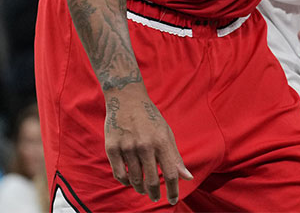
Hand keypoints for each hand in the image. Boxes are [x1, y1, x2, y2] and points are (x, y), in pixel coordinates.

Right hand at [104, 87, 192, 202]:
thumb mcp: (166, 133)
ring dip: (141, 189)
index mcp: (161, 141)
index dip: (173, 190)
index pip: (171, 173)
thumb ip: (175, 157)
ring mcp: (127, 147)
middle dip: (155, 194)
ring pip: (135, 180)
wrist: (126, 98)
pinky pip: (119, 174)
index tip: (174, 200)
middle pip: (152, 181)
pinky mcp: (112, 148)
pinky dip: (126, 181)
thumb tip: (188, 177)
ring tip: (144, 190)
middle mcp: (145, 145)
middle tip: (156, 198)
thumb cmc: (150, 117)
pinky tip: (130, 181)